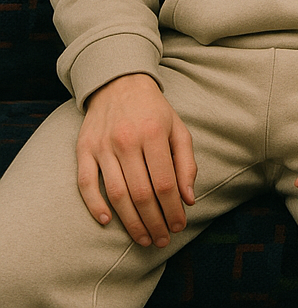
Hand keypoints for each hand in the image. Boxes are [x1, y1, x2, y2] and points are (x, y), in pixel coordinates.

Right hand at [77, 73, 196, 247]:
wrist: (119, 83)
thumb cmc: (154, 110)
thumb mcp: (178, 128)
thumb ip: (186, 162)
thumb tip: (188, 198)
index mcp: (154, 133)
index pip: (165, 182)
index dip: (173, 209)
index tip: (179, 226)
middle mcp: (127, 140)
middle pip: (141, 193)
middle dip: (154, 222)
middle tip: (162, 240)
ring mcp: (102, 146)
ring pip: (115, 194)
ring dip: (130, 222)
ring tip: (143, 238)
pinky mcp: (83, 150)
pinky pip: (86, 184)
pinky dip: (94, 205)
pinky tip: (107, 222)